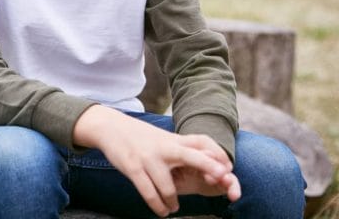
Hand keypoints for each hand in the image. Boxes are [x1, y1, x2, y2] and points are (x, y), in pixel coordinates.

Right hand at [73, 105, 236, 216]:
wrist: (111, 127)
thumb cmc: (142, 137)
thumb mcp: (164, 139)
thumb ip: (183, 151)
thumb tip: (209, 167)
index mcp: (174, 140)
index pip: (202, 143)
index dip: (217, 155)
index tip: (228, 169)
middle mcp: (164, 148)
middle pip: (191, 156)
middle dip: (208, 167)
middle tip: (221, 181)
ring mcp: (148, 158)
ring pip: (168, 188)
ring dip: (172, 202)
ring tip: (172, 208)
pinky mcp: (133, 168)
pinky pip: (148, 192)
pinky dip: (158, 205)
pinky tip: (161, 210)